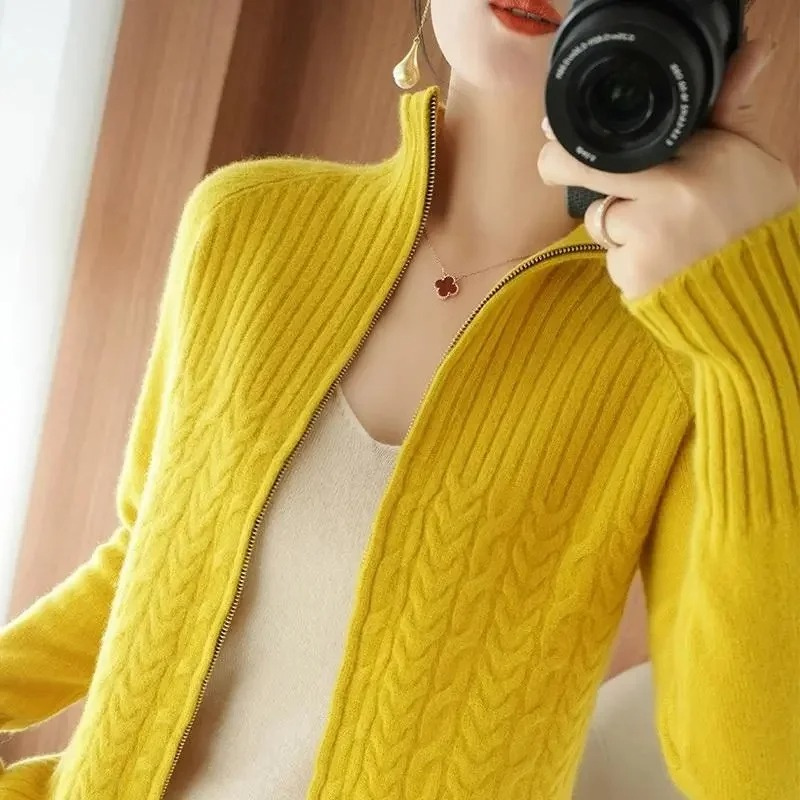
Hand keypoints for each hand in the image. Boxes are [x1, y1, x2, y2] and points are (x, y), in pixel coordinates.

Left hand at [537, 35, 798, 299]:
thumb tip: (751, 51)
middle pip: (584, 167)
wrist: (763, 290)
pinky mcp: (633, 273)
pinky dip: (626, 260)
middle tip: (551, 165)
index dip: (586, 132)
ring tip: (661, 235)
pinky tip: (659, 263)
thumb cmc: (757, 221)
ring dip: (615, 224)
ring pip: (598, 217)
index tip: (557, 130)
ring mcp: (648, 234)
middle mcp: (672, 191)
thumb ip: (733, 110)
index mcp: (703, 153)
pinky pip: (609, 257)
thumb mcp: (754, 158)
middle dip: (559, 163)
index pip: (627, 133)